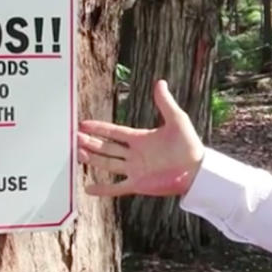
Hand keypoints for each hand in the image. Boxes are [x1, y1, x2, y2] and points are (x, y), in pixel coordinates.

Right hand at [77, 79, 204, 196]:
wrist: (197, 171)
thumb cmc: (189, 145)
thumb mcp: (177, 120)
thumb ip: (165, 102)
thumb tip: (160, 82)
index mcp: (141, 138)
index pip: (114, 132)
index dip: (99, 128)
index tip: (83, 124)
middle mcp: (135, 154)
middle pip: (107, 147)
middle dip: (91, 143)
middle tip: (74, 138)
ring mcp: (135, 169)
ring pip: (108, 164)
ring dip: (93, 160)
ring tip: (77, 155)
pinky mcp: (138, 184)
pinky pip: (116, 187)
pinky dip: (102, 188)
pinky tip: (87, 189)